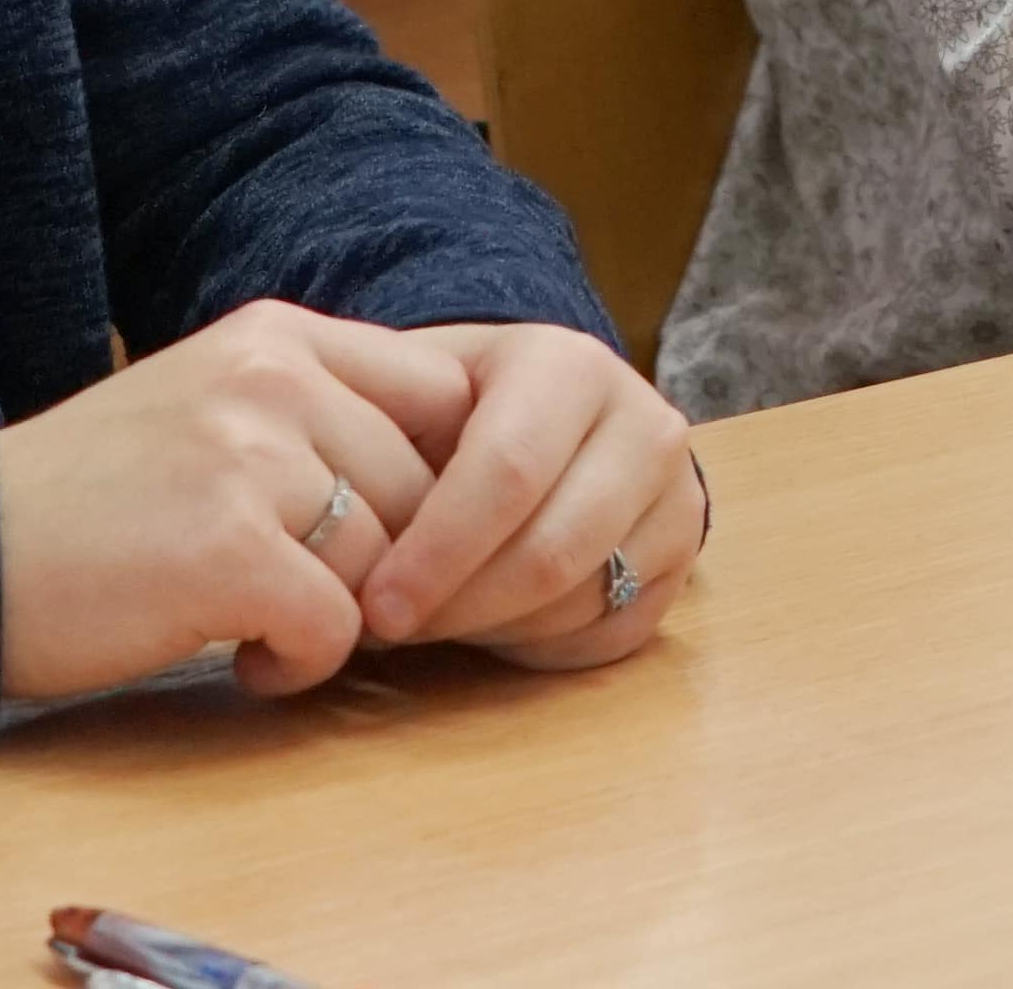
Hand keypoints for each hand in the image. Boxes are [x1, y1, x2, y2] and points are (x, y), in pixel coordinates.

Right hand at [0, 299, 470, 704]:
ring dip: (342, 616)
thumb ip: (318, 415)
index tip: (390, 533)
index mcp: (275, 334)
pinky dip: (301, 663)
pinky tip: (244, 657)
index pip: (444, 393)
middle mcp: (272, 376)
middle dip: (390, 565)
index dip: (441, 478)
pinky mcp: (227, 549)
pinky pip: (337, 627)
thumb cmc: (91, 499)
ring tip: (262, 623)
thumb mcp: (210, 405)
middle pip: (427, 490)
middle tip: (311, 595)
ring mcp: (249, 457)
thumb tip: (451, 471)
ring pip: (388, 563)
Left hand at [354, 319, 705, 670]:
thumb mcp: (415, 388)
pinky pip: (611, 632)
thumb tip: (327, 521)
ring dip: (495, 630)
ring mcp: (678, 494)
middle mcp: (645, 422)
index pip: (507, 472)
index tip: (374, 607)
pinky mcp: (685, 558)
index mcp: (570, 366)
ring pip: (584, 601)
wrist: (549, 411)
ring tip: (431, 623)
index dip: (438, 551)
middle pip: (552, 551)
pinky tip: (489, 624)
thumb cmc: (456, 406)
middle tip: (391, 632)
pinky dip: (541, 645)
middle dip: (461, 607)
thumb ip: (374, 429)